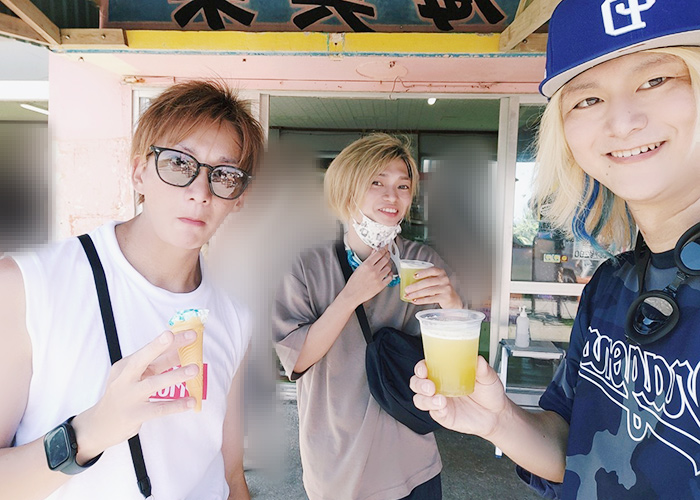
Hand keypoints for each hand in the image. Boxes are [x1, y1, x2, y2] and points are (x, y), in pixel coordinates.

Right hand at [72, 330, 198, 461]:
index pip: (148, 350)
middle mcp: (125, 378)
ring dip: (175, 376)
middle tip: (176, 336)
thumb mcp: (135, 377)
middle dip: (158, 346)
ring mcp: (129, 397)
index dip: (169, 341)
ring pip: (153, 384)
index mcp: (126, 366)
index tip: (188, 332)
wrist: (100, 424)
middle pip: (141, 360)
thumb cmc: (124, 395)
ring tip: (195, 369)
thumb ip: (157, 365)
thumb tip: (183, 352)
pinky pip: (159, 409)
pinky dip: (176, 405)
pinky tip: (191, 401)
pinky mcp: (135, 415)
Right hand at [341, 246, 392, 305]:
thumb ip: (368, 259)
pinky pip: (390, 278)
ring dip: (389, 264)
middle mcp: (373, 271)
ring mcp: (378, 278)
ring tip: (387, 264)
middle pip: (385, 259)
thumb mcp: (359, 268)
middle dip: (387, 255)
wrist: (352, 294)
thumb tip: (374, 252)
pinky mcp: (381, 286)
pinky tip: (388, 273)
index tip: (385, 248)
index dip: (383, 249)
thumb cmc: (354, 283)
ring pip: (389, 267)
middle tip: (387, 254)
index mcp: (366, 265)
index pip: (379, 253)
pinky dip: (390, 274)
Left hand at [403, 266, 461, 308]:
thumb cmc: (440, 288)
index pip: (432, 270)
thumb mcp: (435, 280)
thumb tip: (406, 280)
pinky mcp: (445, 297)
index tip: (414, 276)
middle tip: (407, 289)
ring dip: (416, 294)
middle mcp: (444, 279)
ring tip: (409, 296)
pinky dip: (421, 300)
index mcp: (441, 272)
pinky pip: (431, 299)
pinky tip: (415, 301)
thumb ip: (425, 279)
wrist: (452, 299)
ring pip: (428, 291)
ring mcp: (446, 288)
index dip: (423, 273)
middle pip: (428, 282)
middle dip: (415, 286)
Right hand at [410, 357, 507, 438]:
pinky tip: (443, 408)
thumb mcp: (488, 377)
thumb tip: (478, 359)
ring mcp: (440, 402)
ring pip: (420, 400)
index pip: (425, 367)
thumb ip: (482, 368)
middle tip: (430, 386)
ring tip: (439, 400)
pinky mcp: (444, 416)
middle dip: (419, 384)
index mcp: (444, 373)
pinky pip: (434, 413)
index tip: (424, 368)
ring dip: (425, 399)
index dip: (420, 367)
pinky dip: (435, 410)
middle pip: (416, 383)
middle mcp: (439, 387)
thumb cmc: (489, 393)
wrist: (497, 414)